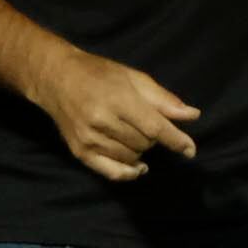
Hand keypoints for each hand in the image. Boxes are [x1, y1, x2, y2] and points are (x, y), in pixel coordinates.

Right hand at [35, 48, 199, 182]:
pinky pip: (112, 173)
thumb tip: (192, 116)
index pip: (154, 127)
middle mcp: (102, 122)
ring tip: (132, 133)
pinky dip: (129, 172)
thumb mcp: (133, 77)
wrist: (56, 79)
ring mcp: (89, 139)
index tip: (190, 150)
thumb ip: (163, 99)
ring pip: (132, 158)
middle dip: (153, 137)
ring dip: (140, 150)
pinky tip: (138, 167)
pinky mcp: (80, 152)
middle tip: (143, 121)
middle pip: (145, 143)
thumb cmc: (98, 74)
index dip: (176, 140)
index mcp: (117, 99)